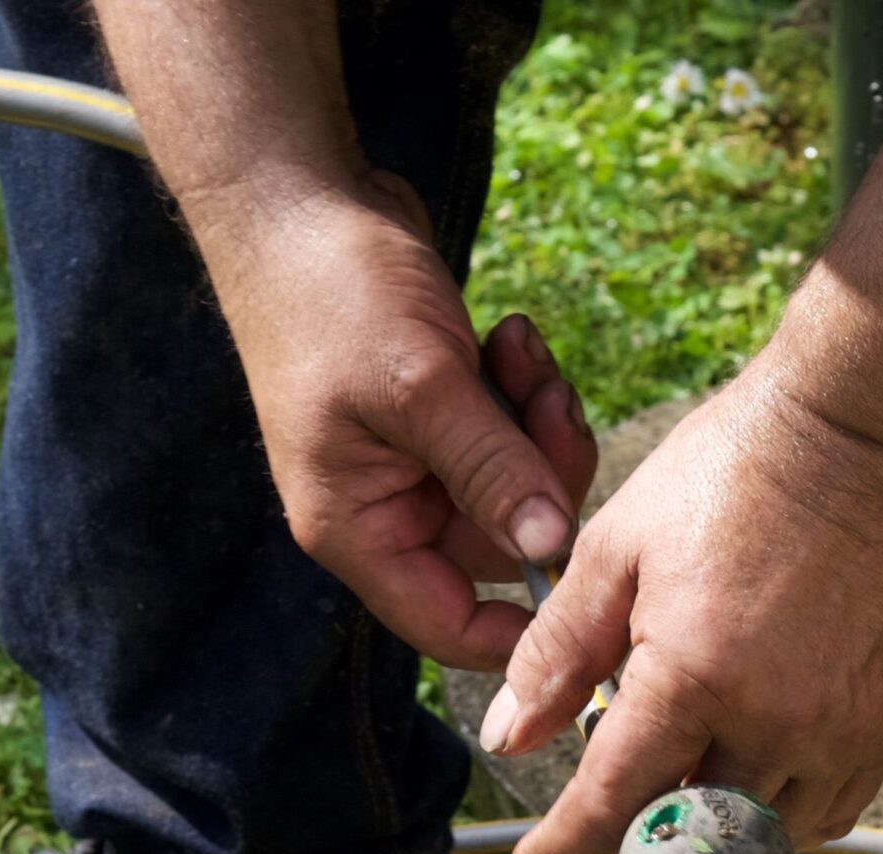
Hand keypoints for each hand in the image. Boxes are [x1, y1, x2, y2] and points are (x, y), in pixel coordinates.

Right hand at [191, 171, 597, 668]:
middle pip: (502, 550)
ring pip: (519, 490)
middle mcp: (387, 510)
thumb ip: (492, 472)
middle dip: (543, 481)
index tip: (585, 588)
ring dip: (541, 425)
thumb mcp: (421, 385)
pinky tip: (510, 337)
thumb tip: (551, 549)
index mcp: (359, 529)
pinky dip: (527, 393)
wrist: (296, 193)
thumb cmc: (331, 289)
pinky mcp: (444, 419)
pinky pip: (513, 439)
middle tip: (551, 403)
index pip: (449, 627)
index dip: (521, 632)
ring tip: (522, 350)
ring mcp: (417, 465)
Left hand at [482, 366, 882, 853]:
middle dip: (647, 835)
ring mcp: (838, 731)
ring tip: (693, 764)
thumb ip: (555, 653)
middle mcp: (773, 721)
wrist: (865, 431)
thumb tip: (509, 737)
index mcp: (693, 674)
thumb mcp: (616, 549)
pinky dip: (781, 811)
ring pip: (763, 837)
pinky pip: (827, 813)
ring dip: (717, 825)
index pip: (612, 803)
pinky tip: (755, 764)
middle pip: (692, 836)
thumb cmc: (735, 472)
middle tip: (622, 801)